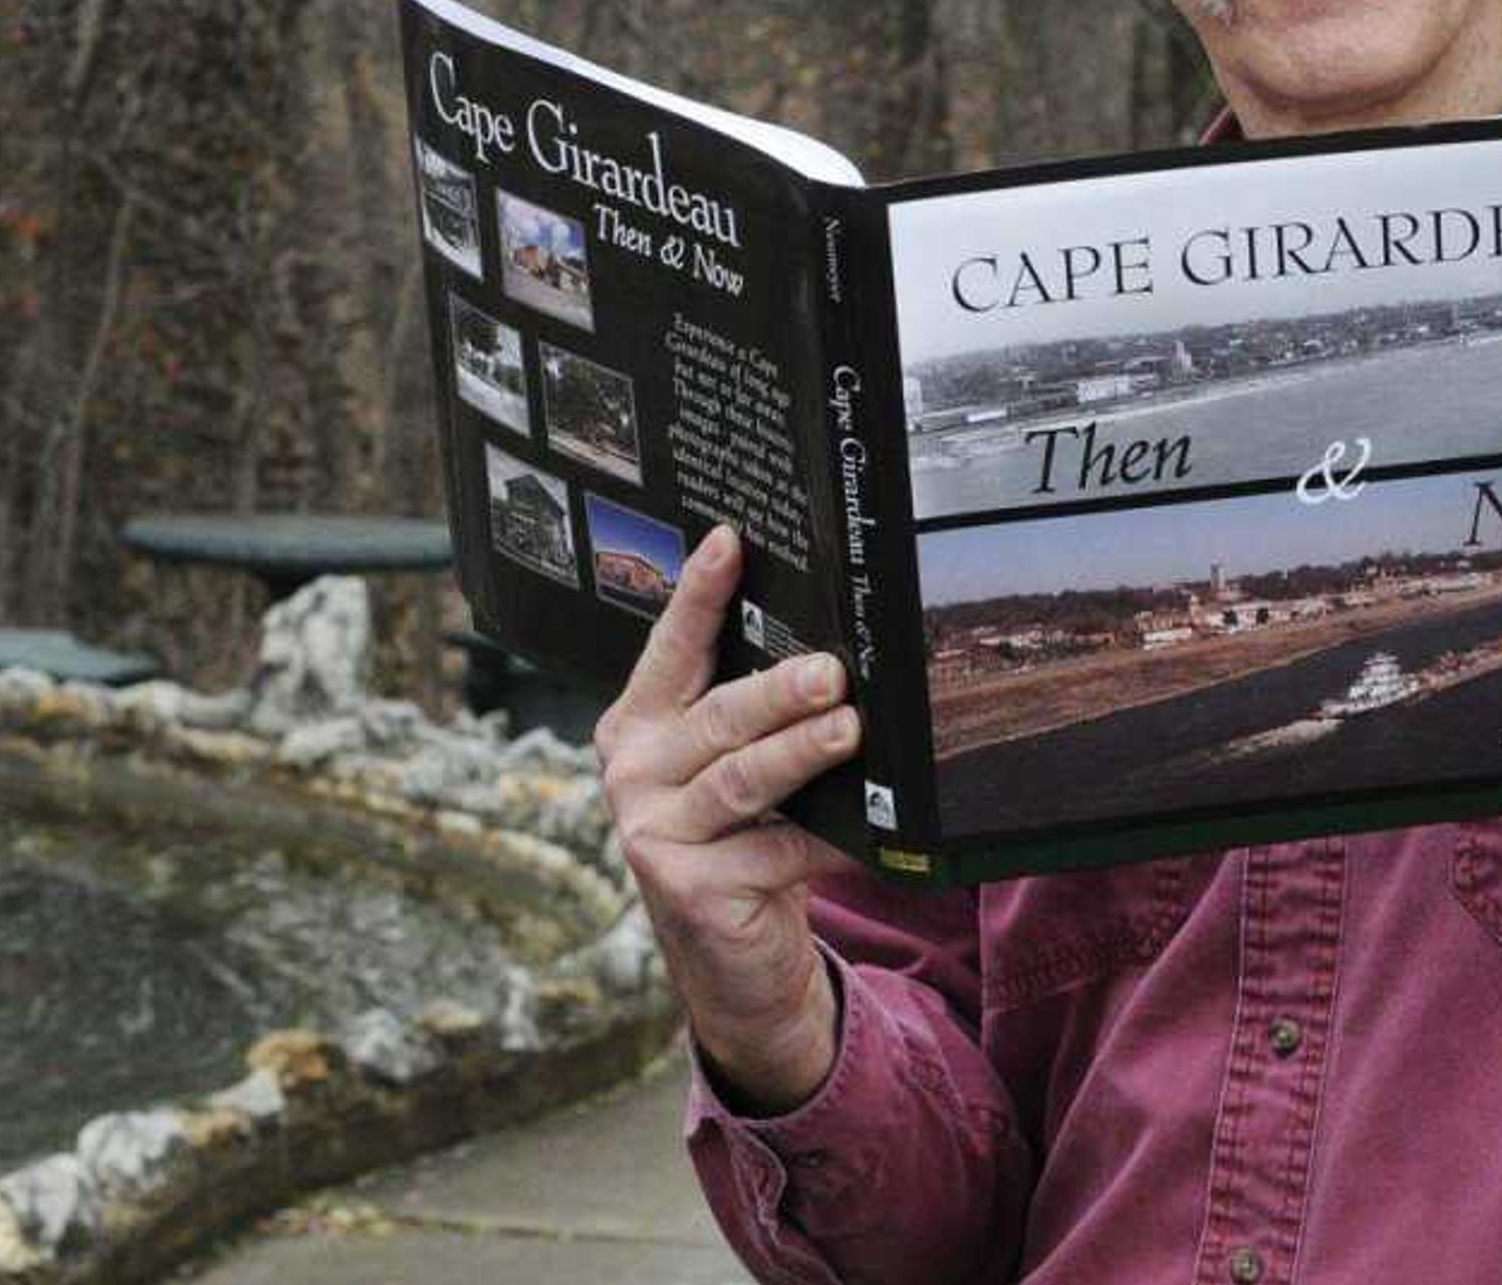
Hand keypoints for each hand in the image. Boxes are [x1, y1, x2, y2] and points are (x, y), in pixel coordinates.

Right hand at [594, 523, 863, 1107]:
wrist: (730, 960)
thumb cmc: (742, 841)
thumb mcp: (732, 769)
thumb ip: (749, 718)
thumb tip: (827, 653)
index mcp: (637, 725)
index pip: (671, 649)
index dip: (700, 595)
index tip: (730, 540)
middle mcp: (632, 772)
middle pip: (716, 717)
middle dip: (777, 690)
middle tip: (832, 671)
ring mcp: (653, 832)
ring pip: (741, 778)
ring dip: (801, 753)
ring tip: (849, 729)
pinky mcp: (687, 888)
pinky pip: (774, 850)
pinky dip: (830, 839)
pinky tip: (868, 833)